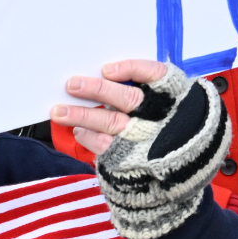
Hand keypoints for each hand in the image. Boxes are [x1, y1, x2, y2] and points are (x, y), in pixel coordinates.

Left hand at [52, 58, 166, 156]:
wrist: (178, 168)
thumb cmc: (168, 125)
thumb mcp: (171, 101)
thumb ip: (147, 86)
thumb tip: (106, 74)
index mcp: (173, 95)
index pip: (155, 74)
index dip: (130, 70)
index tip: (106, 70)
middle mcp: (160, 117)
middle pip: (128, 99)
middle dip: (98, 90)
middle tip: (72, 85)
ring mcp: (144, 139)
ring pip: (110, 123)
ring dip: (82, 115)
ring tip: (58, 111)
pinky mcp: (129, 159)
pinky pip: (104, 145)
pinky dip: (87, 136)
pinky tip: (78, 130)